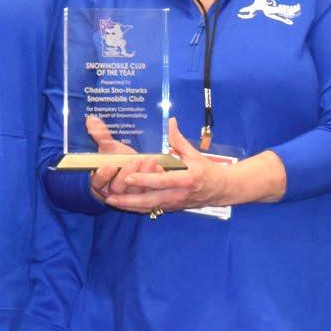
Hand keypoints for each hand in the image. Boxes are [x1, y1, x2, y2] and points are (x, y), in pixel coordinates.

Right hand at [84, 116, 148, 204]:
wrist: (134, 167)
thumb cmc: (118, 159)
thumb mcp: (110, 148)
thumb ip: (101, 136)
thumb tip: (91, 118)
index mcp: (100, 182)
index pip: (97, 182)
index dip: (103, 175)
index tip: (110, 164)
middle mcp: (113, 192)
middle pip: (117, 188)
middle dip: (126, 174)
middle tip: (134, 160)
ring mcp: (129, 196)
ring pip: (134, 191)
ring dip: (142, 175)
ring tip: (150, 160)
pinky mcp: (143, 196)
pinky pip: (149, 191)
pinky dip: (153, 179)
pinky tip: (159, 168)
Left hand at [103, 118, 230, 214]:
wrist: (220, 190)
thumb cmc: (206, 170)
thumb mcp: (194, 153)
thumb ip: (179, 139)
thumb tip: (170, 121)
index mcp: (186, 180)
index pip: (162, 181)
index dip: (145, 180)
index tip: (128, 178)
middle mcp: (179, 195)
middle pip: (151, 200)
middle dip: (130, 200)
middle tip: (110, 197)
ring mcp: (175, 204)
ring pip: (149, 207)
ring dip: (130, 206)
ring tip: (111, 202)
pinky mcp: (172, 208)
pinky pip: (152, 209)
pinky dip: (137, 208)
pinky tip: (123, 205)